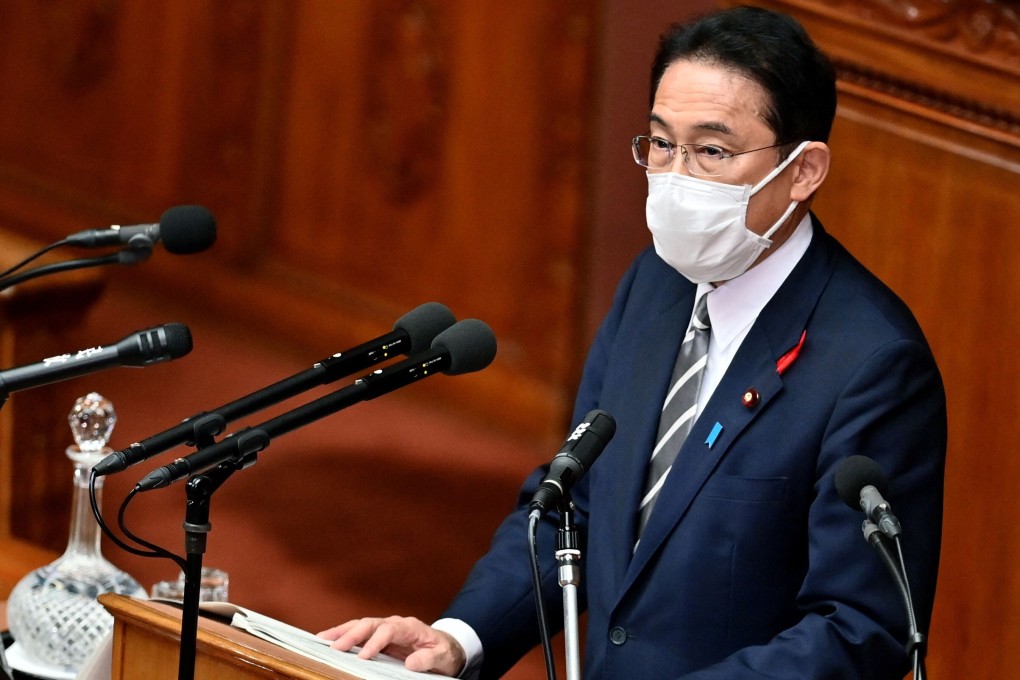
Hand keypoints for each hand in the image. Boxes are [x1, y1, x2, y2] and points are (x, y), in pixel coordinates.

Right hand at [317, 616, 466, 676]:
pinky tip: (329, 641)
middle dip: (352, 634)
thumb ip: (428, 659)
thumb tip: (410, 663)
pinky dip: (344, 636)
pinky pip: (359, 634)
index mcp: (409, 627)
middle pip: (370, 624)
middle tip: (335, 647)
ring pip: (360, 625)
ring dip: (341, 632)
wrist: (445, 647)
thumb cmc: (443, 651)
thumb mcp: (441, 656)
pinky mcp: (378, 637)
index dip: (375, 642)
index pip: (388, 630)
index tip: (364, 656)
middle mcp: (394, 624)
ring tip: (321, 639)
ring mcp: (384, 629)